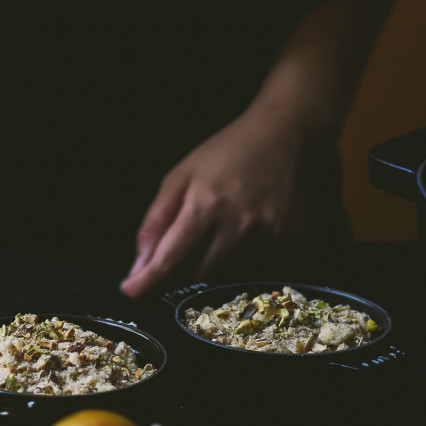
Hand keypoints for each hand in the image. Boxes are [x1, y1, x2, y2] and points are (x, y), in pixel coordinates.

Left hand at [119, 103, 331, 297]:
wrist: (289, 133)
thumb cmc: (228, 150)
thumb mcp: (182, 175)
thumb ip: (157, 220)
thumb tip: (140, 264)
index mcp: (205, 205)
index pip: (170, 259)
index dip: (147, 283)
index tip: (130, 292)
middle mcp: (239, 226)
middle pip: (197, 274)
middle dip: (179, 271)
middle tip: (177, 252)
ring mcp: (270, 237)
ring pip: (227, 274)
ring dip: (211, 262)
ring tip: (218, 228)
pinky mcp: (294, 243)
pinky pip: (259, 267)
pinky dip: (245, 257)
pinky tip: (248, 229)